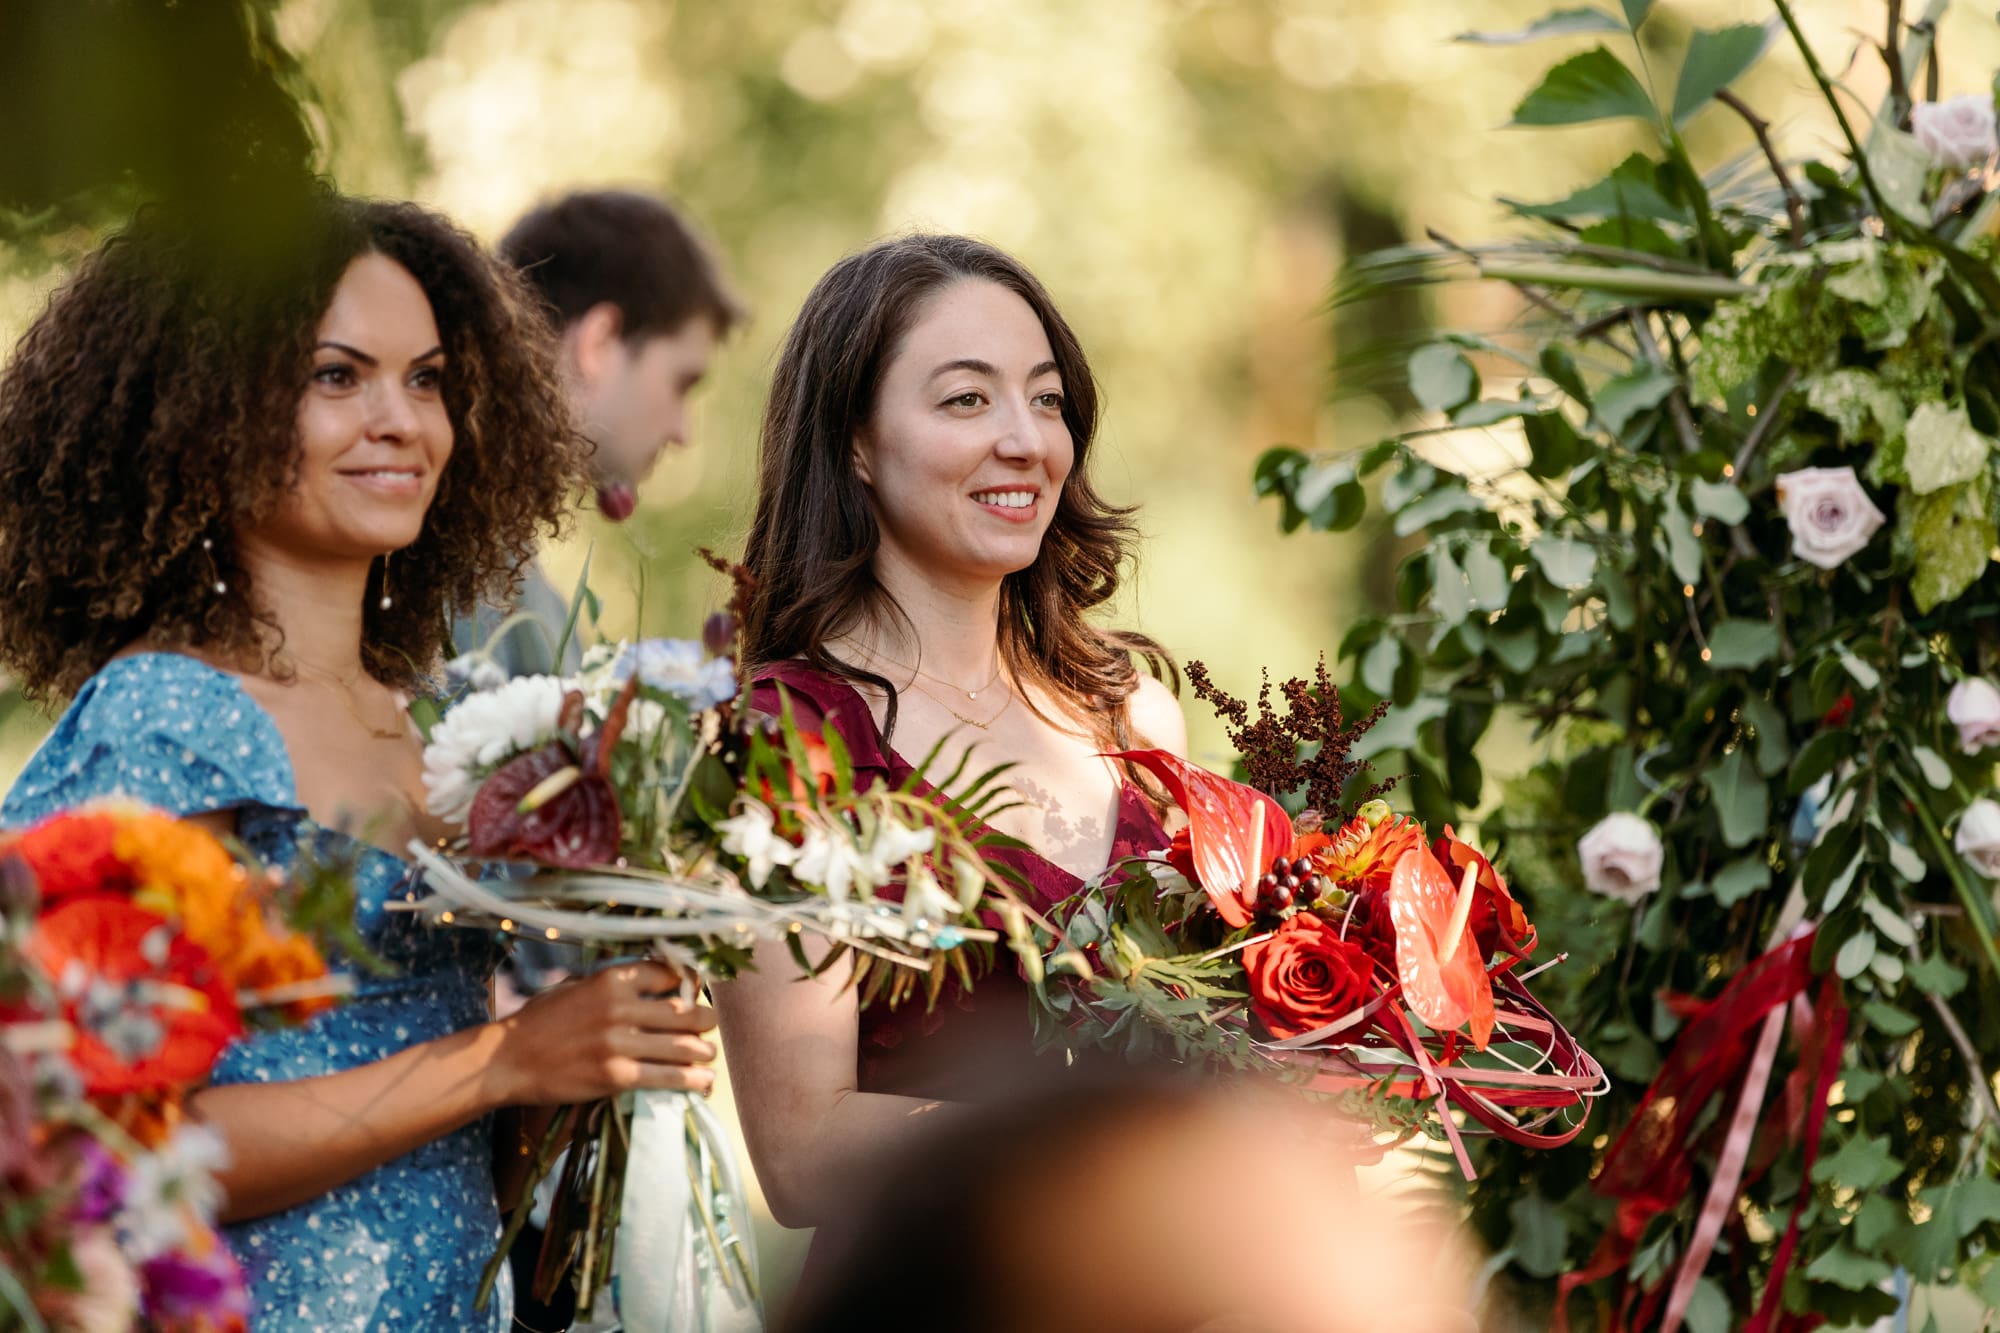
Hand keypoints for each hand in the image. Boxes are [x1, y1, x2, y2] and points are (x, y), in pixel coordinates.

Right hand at [490, 960, 717, 1105]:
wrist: (506, 1060)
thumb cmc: (539, 1022)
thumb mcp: (576, 987)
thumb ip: (613, 983)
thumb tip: (654, 978)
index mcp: (611, 979)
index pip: (670, 975)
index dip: (690, 985)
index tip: (698, 992)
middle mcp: (620, 1007)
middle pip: (685, 1011)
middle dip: (705, 1020)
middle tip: (710, 1026)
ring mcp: (619, 1043)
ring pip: (683, 1046)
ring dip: (704, 1052)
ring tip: (709, 1055)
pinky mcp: (616, 1076)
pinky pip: (667, 1077)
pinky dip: (693, 1080)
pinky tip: (704, 1082)